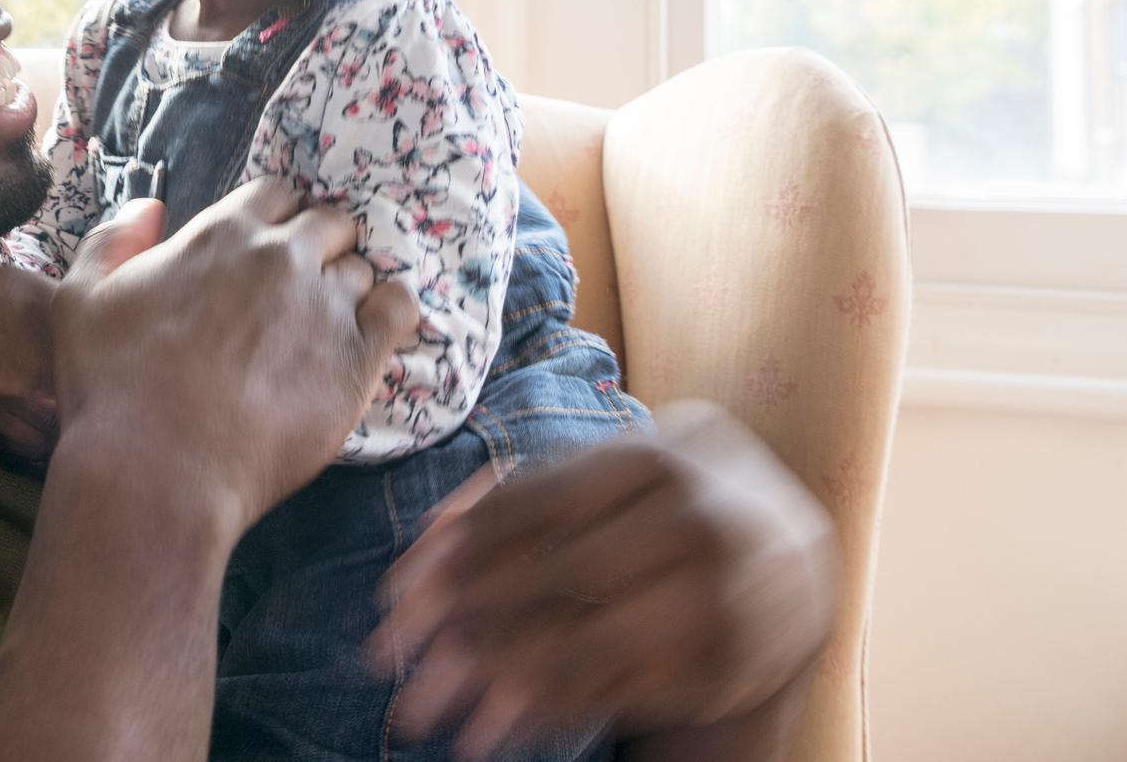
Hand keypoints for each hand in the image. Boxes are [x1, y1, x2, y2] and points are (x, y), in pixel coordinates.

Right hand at [50, 180, 420, 534]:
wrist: (154, 473)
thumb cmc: (109, 390)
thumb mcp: (81, 298)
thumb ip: (112, 240)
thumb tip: (151, 208)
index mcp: (222, 232)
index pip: (277, 194)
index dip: (275, 219)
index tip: (268, 250)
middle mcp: (280, 257)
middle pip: (329, 224)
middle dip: (318, 247)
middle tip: (298, 291)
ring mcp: (325, 306)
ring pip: (362, 270)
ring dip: (347, 289)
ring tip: (324, 328)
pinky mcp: (358, 360)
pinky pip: (401, 310)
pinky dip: (393, 313)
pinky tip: (375, 334)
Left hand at [367, 400, 836, 757]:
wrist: (792, 558)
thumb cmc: (664, 505)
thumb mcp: (604, 478)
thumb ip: (517, 496)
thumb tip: (424, 543)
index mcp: (655, 458)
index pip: (535, 504)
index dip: (456, 549)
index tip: (391, 597)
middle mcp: (697, 523)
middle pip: (556, 576)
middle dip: (463, 622)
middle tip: (391, 661)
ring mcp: (724, 598)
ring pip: (589, 645)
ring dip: (497, 682)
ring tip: (428, 711)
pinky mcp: (732, 665)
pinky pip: (624, 694)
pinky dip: (552, 712)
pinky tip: (494, 726)